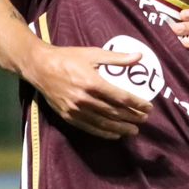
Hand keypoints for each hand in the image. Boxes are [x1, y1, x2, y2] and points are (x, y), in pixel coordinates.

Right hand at [25, 43, 151, 139]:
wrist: (40, 67)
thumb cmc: (68, 58)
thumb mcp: (93, 54)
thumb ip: (117, 58)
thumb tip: (139, 56)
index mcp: (92, 82)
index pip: (120, 97)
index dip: (136, 103)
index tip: (148, 107)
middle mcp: (84, 98)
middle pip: (113, 112)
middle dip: (131, 117)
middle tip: (144, 120)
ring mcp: (75, 109)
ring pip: (103, 122)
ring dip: (120, 128)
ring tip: (133, 131)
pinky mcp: (68, 116)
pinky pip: (89, 127)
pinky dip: (103, 132)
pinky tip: (114, 134)